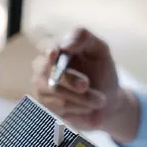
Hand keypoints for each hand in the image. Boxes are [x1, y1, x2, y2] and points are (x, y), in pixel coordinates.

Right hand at [32, 28, 139, 143]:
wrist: (106, 104)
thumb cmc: (101, 73)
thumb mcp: (100, 51)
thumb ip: (84, 39)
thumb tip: (64, 45)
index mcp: (56, 47)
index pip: (45, 45)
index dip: (48, 49)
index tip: (54, 54)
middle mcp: (42, 66)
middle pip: (46, 69)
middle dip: (69, 79)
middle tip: (86, 85)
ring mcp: (40, 87)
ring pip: (54, 90)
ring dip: (80, 96)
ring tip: (99, 100)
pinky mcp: (44, 106)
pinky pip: (57, 107)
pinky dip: (77, 107)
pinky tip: (86, 107)